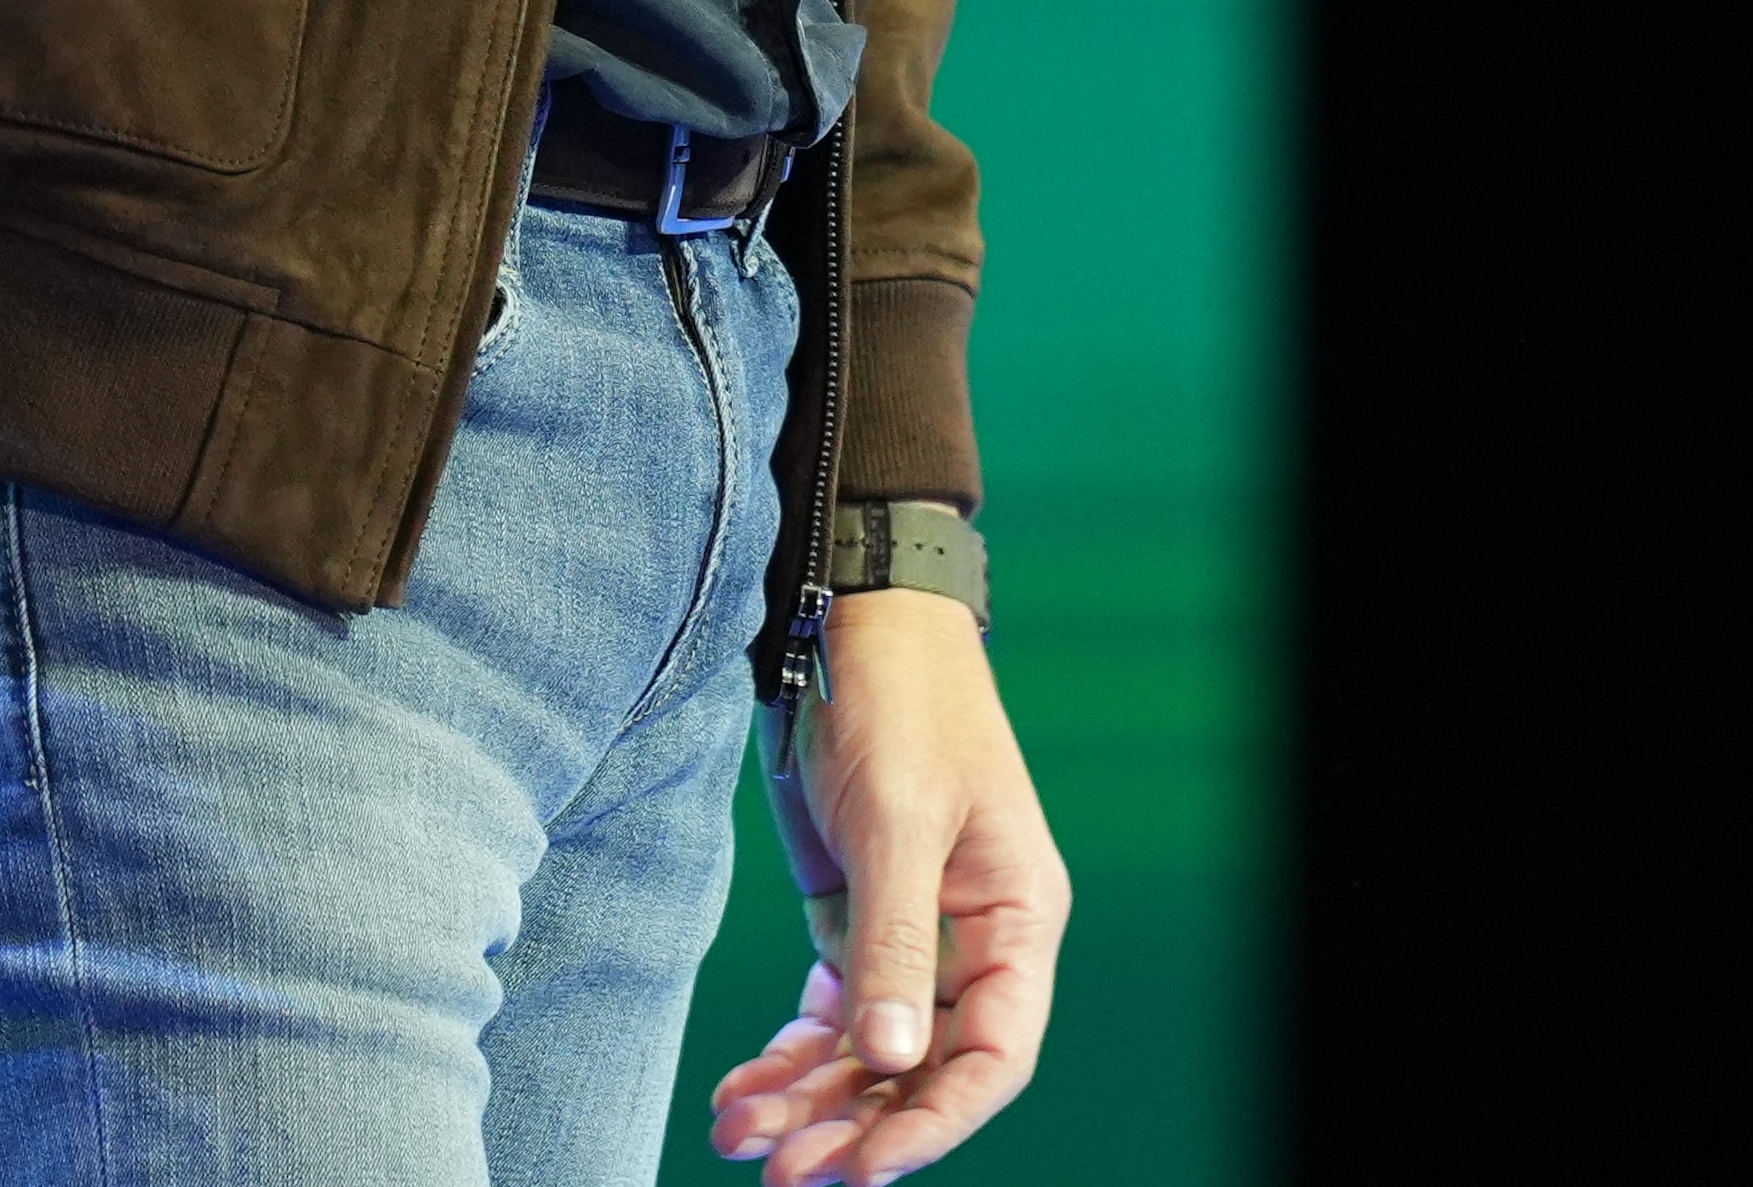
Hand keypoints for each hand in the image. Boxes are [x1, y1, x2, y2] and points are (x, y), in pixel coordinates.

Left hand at [713, 589, 1066, 1178]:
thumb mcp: (900, 821)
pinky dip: (789, 1060)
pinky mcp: (856, 920)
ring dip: (809, 1101)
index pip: (994, 1055)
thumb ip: (894, 944)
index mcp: (1015, 918)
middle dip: (854, 1124)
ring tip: (737, 1134)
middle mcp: (970, 940)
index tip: (862, 1169)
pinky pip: (831, 1018)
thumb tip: (894, 1057)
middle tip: (778, 1171)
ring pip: (869, 1053)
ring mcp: (911, 935)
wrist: (851, 620)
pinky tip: (742, 1090)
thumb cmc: (901, 703)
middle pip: (924, 1069)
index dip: (934, 1121)